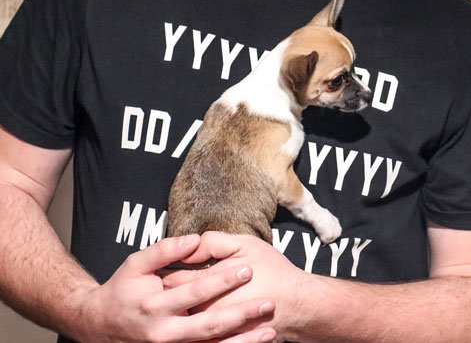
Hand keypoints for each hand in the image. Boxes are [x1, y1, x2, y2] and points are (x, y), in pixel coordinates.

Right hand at [82, 234, 276, 342]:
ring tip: (270, 332)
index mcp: (155, 306)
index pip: (196, 292)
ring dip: (242, 342)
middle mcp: (164, 333)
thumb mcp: (136, 264)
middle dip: (241, 315)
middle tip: (267, 303)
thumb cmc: (123, 290)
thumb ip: (165, 250)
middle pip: (208, 325)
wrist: (100, 325)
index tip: (248, 269)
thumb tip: (193, 239)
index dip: (223, 281)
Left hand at [161, 232, 307, 340]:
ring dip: (175, 307)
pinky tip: (192, 313)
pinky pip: (198, 335)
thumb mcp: (247, 245)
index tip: (161, 263)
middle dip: (166, 288)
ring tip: (172, 297)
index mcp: (206, 285)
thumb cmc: (273, 272)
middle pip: (173, 299)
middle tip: (161, 279)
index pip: (173, 277)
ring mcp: (210, 328)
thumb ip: (215, 242)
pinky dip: (191, 324)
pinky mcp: (219, 339)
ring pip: (181, 319)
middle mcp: (203, 310)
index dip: (166, 268)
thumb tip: (190, 244)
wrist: (298, 305)